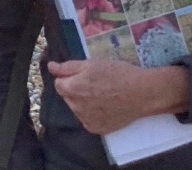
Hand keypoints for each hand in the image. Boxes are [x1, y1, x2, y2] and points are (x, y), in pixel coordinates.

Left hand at [47, 60, 188, 134]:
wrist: (141, 93)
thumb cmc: (118, 74)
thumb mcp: (92, 63)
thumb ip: (68, 66)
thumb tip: (50, 67)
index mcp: (72, 88)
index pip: (59, 83)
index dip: (70, 76)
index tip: (84, 74)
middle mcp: (75, 107)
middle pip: (67, 96)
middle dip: (76, 89)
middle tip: (95, 82)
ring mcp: (85, 120)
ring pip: (77, 108)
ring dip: (83, 101)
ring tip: (102, 93)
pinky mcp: (96, 129)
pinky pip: (87, 119)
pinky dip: (92, 112)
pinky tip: (106, 105)